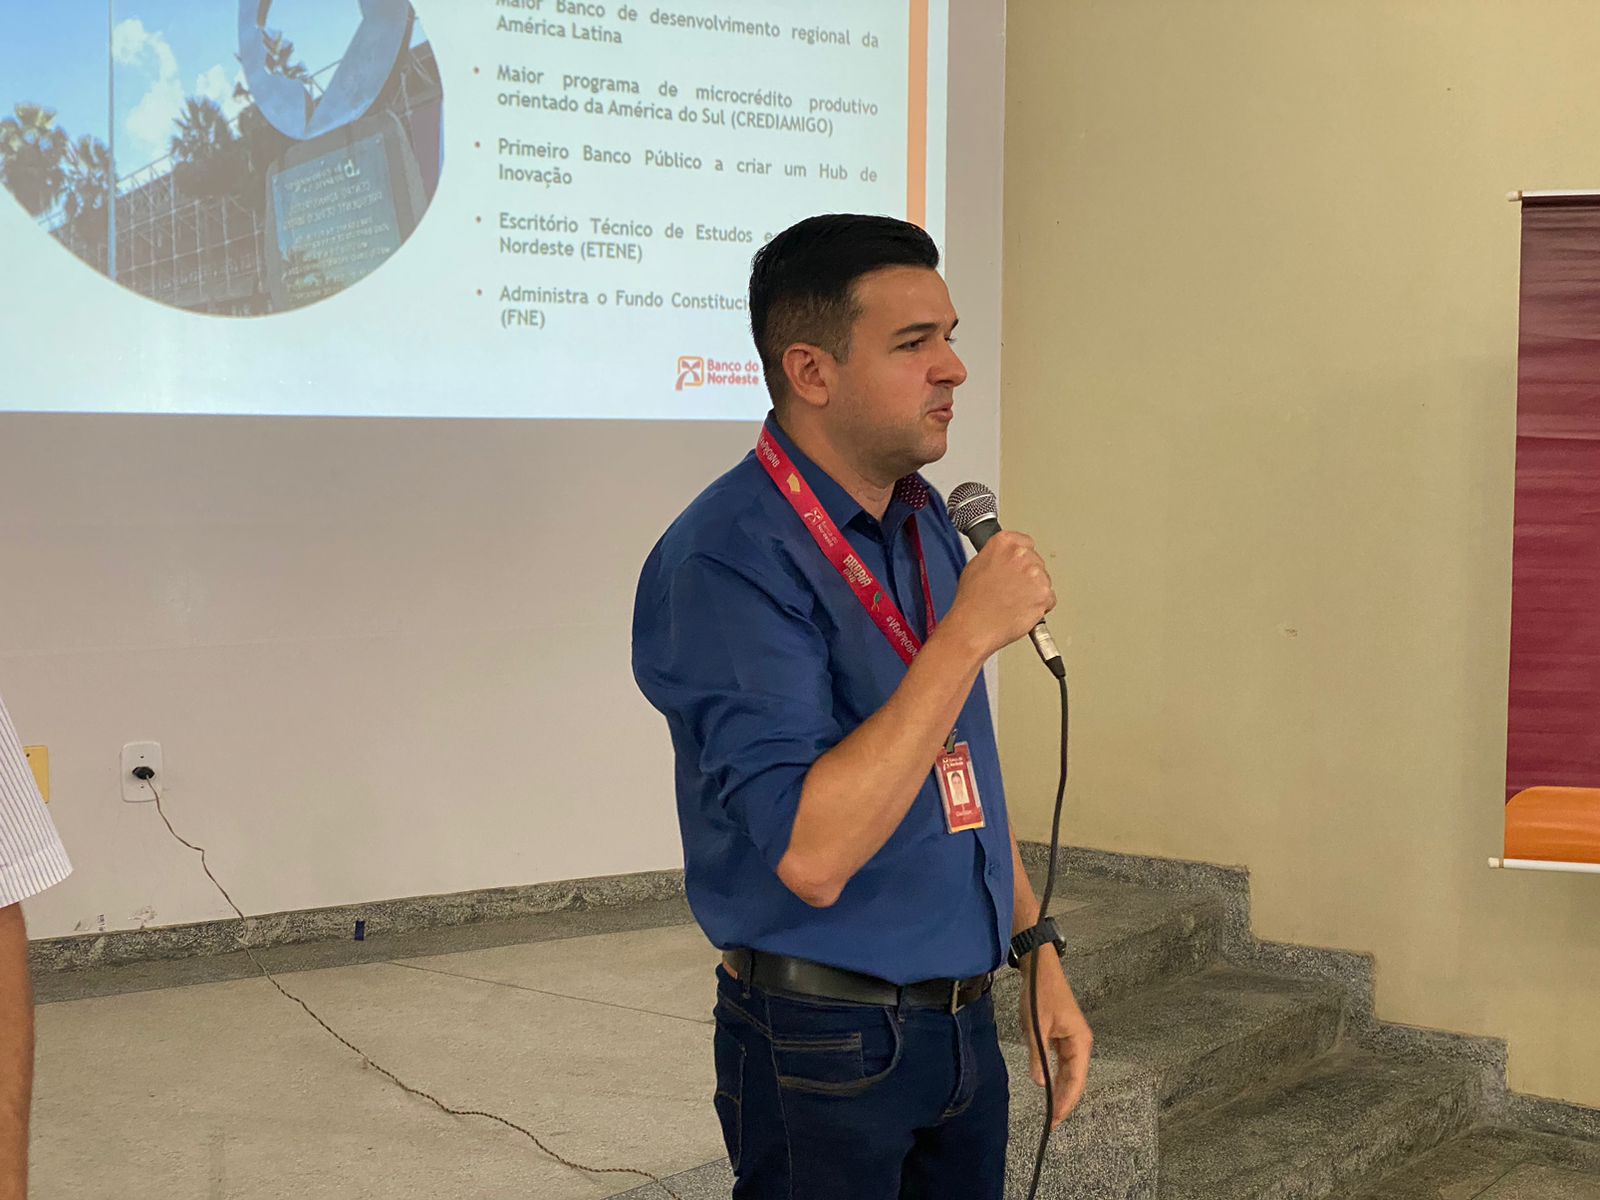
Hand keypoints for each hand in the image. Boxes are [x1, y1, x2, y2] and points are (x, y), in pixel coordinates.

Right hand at [945, 531, 1056, 659]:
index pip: (1026, 543)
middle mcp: (1021, 554)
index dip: (1022, 559)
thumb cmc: (971, 602)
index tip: (1018, 566)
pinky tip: (1022, 610)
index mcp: (1004, 543)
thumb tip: (1005, 558)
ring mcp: (1035, 574)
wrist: (974, 626)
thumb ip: (995, 556)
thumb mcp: (975, 566)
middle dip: (1028, 576)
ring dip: (1034, 591)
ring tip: (1014, 602)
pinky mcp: (1044, 594)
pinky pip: (1050, 599)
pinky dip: (1040, 606)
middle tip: (1011, 590)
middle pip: (1037, 562)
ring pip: (1044, 580)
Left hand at [1018, 949, 1091, 1127]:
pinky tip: (1050, 1087)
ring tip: (1052, 1111)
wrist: (1040, 968)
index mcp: (1080, 1041)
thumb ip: (1038, 1055)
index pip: (1076, 1080)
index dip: (1066, 1102)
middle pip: (1075, 1079)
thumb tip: (1040, 1083)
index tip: (1055, 1120)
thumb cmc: (1040, 993)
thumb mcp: (1036, 1026)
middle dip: (1065, 1101)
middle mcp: (1081, 1043)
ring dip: (1062, 1091)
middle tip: (1052, 1123)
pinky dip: (1058, 1077)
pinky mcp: (1063, 1036)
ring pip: (1070, 1072)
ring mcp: (1073, 1040)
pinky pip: (1063, 1062)